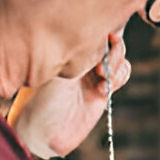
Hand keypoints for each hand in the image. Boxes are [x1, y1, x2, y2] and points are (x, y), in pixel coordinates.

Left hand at [9, 32, 131, 157]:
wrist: (42, 133)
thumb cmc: (38, 99)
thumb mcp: (53, 69)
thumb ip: (75, 52)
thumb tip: (98, 35)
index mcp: (65, 45)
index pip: (91, 26)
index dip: (103, 26)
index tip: (108, 32)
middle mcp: (80, 56)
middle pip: (110, 38)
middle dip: (113, 46)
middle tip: (104, 57)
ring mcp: (92, 72)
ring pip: (119, 56)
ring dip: (116, 63)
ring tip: (103, 76)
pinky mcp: (102, 90)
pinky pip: (122, 74)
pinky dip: (119, 77)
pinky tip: (103, 89)